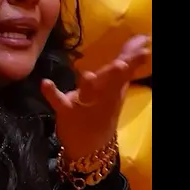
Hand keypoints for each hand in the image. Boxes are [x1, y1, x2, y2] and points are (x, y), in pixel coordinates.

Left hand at [40, 35, 151, 161]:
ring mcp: (83, 103)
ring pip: (87, 92)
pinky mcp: (66, 110)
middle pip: (110, 83)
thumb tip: (140, 41)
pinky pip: (59, 101)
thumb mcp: (117, 89)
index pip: (126, 71)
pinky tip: (45, 83)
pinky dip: (52, 92)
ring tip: (87, 75)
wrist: (90, 148)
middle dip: (115, 74)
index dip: (133, 58)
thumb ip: (127, 65)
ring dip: (87, 84)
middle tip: (122, 64)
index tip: (143, 44)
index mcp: (114, 90)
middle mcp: (101, 95)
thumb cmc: (103, 112)